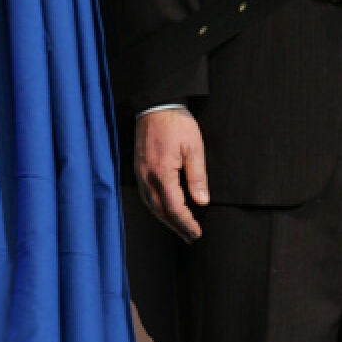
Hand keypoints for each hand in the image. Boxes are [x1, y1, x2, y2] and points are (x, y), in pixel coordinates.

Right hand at [134, 109, 209, 242]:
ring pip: (151, 205)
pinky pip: (146, 195)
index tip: (196, 233)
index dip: (186, 223)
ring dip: (165, 219)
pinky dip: (157, 207)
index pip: (174, 208)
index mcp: (162, 174)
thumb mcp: (194, 148)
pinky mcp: (139, 168)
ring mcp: (140, 173)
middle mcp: (147, 177)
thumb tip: (202, 201)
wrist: (156, 104)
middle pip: (160, 211)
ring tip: (180, 228)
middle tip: (190, 237)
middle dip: (176, 226)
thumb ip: (197, 177)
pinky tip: (165, 209)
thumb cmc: (177, 123)